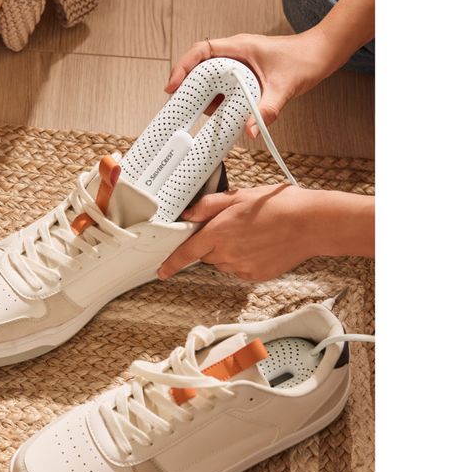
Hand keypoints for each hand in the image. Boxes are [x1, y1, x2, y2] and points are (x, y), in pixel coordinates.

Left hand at [157, 185, 374, 280]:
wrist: (310, 224)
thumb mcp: (240, 196)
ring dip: (229, 251)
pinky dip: (244, 259)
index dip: (171, 263)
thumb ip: (209, 205)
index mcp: (219, 232)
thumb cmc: (279, 206)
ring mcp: (242, 267)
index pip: (186, 252)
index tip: (161, 271)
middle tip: (234, 226)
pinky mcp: (255, 275)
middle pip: (207, 254)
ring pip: (224, 262)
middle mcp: (227, 254)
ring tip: (252, 233)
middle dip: (213, 242)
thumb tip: (189, 213)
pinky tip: (260, 245)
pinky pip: (240, 269)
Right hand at [164, 32, 336, 138]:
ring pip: (212, 77)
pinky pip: (224, 85)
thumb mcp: (285, 88)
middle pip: (201, 66)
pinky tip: (226, 112)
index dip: (183, 67)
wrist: (321, 54)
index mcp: (239, 47)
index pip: (201, 51)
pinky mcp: (245, 73)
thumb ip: (267, 110)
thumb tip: (250, 131)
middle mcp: (236, 53)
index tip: (172, 86)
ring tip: (210, 113)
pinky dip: (221, 98)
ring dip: (207, 95)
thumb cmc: (304, 60)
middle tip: (185, 107)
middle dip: (190, 86)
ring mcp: (239, 63)